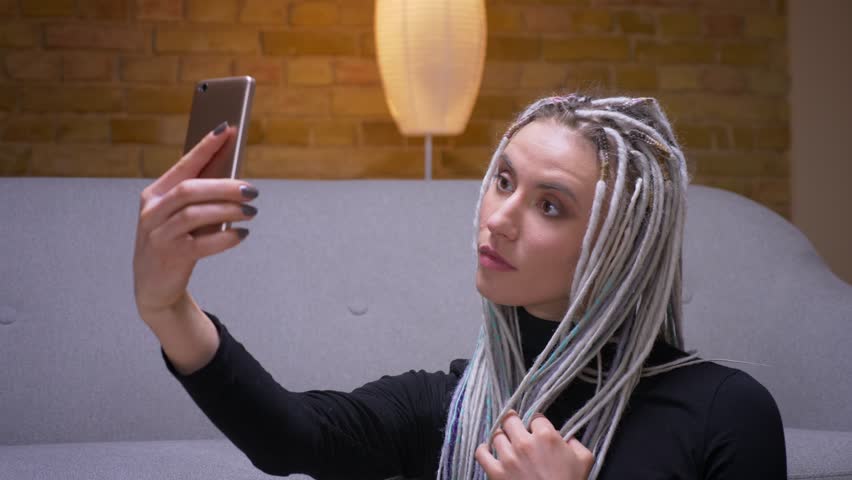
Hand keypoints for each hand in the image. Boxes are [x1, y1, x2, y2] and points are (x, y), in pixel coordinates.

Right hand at [133, 122, 258, 319]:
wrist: (154, 285)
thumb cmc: (174, 242)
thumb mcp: (181, 216)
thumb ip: (201, 197)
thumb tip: (235, 176)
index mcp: (154, 194)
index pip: (183, 164)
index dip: (205, 147)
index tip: (228, 130)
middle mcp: (152, 211)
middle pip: (191, 189)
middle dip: (224, 186)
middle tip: (251, 190)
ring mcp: (159, 234)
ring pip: (196, 213)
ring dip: (228, 211)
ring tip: (251, 212)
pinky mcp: (171, 256)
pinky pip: (202, 243)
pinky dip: (225, 238)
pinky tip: (241, 235)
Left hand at [475, 410, 594, 479]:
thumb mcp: (584, 460)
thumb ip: (576, 443)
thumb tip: (566, 438)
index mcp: (546, 435)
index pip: (535, 417)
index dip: (537, 424)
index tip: (537, 431)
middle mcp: (524, 442)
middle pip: (510, 420)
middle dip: (514, 424)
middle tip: (516, 430)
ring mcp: (508, 457)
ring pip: (496, 435)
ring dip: (501, 438)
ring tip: (505, 444)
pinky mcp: (496, 472)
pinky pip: (481, 453)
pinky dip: (483, 450)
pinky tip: (488, 451)